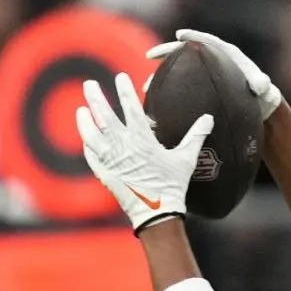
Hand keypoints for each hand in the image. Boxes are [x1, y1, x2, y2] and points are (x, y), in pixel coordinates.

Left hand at [76, 73, 213, 231]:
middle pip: (103, 114)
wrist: (157, 213)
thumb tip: (209, 119)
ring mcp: (110, 159)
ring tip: (81, 110)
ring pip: (90, 133)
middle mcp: (122, 145)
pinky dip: (87, 145)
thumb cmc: (172, 185)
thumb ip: (194, 136)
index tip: (120, 77)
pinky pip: (91, 155)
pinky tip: (86, 139)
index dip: (124, 89)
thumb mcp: (185, 159)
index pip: (130, 106)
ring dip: (84, 119)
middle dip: (95, 96)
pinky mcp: (104, 173)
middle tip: (89, 84)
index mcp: (142, 138)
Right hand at [146, 30, 282, 120]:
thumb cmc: (264, 99)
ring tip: (146, 86)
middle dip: (166, 53)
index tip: (180, 35)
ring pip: (178, 74)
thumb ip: (263, 85)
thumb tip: (259, 84)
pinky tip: (157, 106)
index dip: (193, 36)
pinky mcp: (200, 92)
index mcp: (225, 56)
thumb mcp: (266, 91)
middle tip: (150, 56)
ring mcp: (204, 78)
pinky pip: (181, 92)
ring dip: (162, 78)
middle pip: (184, 55)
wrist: (260, 111)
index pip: (207, 41)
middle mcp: (211, 64)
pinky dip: (169, 97)